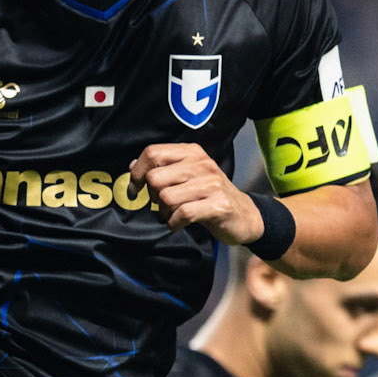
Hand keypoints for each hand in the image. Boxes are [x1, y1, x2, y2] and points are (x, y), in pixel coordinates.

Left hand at [128, 144, 262, 243]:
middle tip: (161, 204)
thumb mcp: (187, 176)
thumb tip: (132, 167)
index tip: (135, 188)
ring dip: (163, 211)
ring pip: (166, 197)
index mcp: (192, 152)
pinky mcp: (217, 205)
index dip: (138, 172)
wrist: (244, 214)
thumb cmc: (210, 196)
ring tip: (173, 214)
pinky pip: (182, 214)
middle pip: (155, 178)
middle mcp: (202, 164)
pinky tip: (178, 223)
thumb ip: (162, 169)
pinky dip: (174, 223)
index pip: (153, 153)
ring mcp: (211, 184)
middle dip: (152, 196)